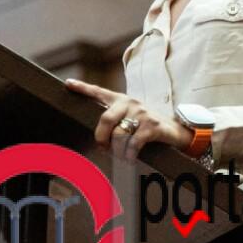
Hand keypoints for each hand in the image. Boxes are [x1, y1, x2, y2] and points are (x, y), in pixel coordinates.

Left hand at [64, 78, 192, 161]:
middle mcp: (130, 103)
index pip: (99, 92)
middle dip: (100, 136)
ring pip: (119, 134)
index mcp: (121, 100)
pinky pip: (134, 143)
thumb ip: (114, 120)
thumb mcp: (130, 117)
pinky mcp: (152, 126)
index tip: (68, 83)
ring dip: (116, 150)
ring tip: (119, 156)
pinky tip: (129, 159)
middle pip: (106, 118)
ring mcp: (142, 114)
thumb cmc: (146, 126)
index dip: (83, 88)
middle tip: (102, 147)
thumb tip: (98, 139)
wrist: (174, 130)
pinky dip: (129, 155)